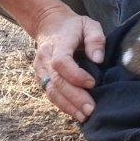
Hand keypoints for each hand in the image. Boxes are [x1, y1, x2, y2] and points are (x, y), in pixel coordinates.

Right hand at [32, 3, 104, 122]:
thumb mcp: (89, 25)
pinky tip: (75, 113)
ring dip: (67, 106)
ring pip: (51, 91)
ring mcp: (40, 68)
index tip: (92, 83)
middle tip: (90, 109)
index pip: (61, 62)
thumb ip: (96, 39)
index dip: (75, 75)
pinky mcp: (41, 77)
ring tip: (83, 116)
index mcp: (58, 43)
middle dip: (74, 97)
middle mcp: (45, 57)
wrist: (49, 25)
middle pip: (56, 81)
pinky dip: (61, 105)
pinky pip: (49, 93)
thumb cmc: (74, 27)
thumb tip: (98, 59)